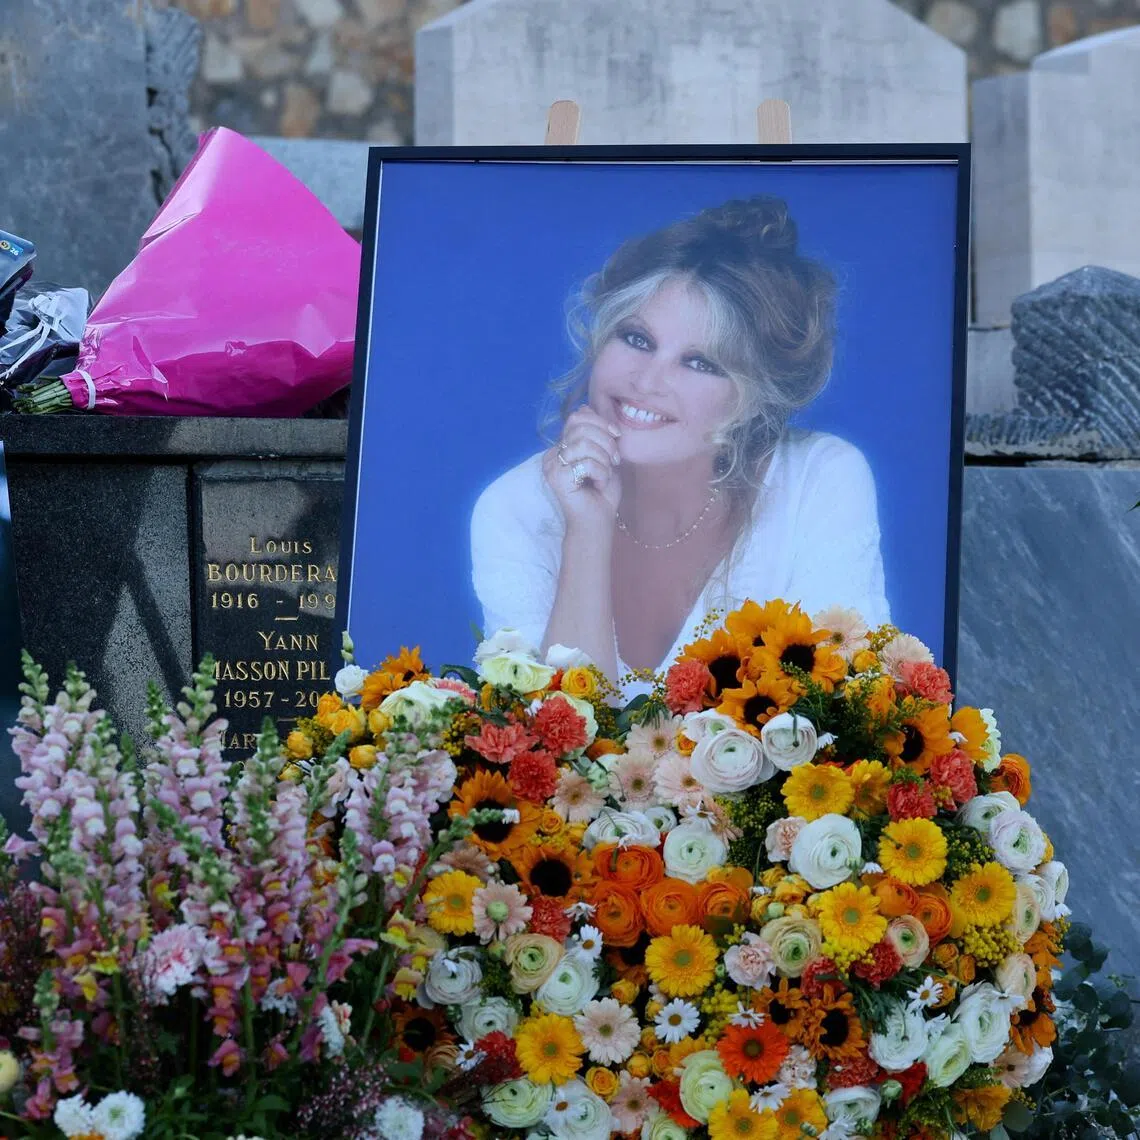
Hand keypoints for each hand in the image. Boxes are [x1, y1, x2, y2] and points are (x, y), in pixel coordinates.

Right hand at [542, 406, 621, 531]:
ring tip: (604, 475)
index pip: (576, 418)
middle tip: (613, 461)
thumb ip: (595, 432)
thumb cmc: (601, 492)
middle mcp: (552, 454)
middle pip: (580, 426)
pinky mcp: (557, 478)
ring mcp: (551, 466)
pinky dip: (601, 473)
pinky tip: (598, 485)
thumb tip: (584, 407)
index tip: (617, 436)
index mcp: (561, 447)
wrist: (597, 522)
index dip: (600, 422)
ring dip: (604, 460)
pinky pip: (586, 463)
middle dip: (606, 441)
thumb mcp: (603, 454)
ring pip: (585, 444)